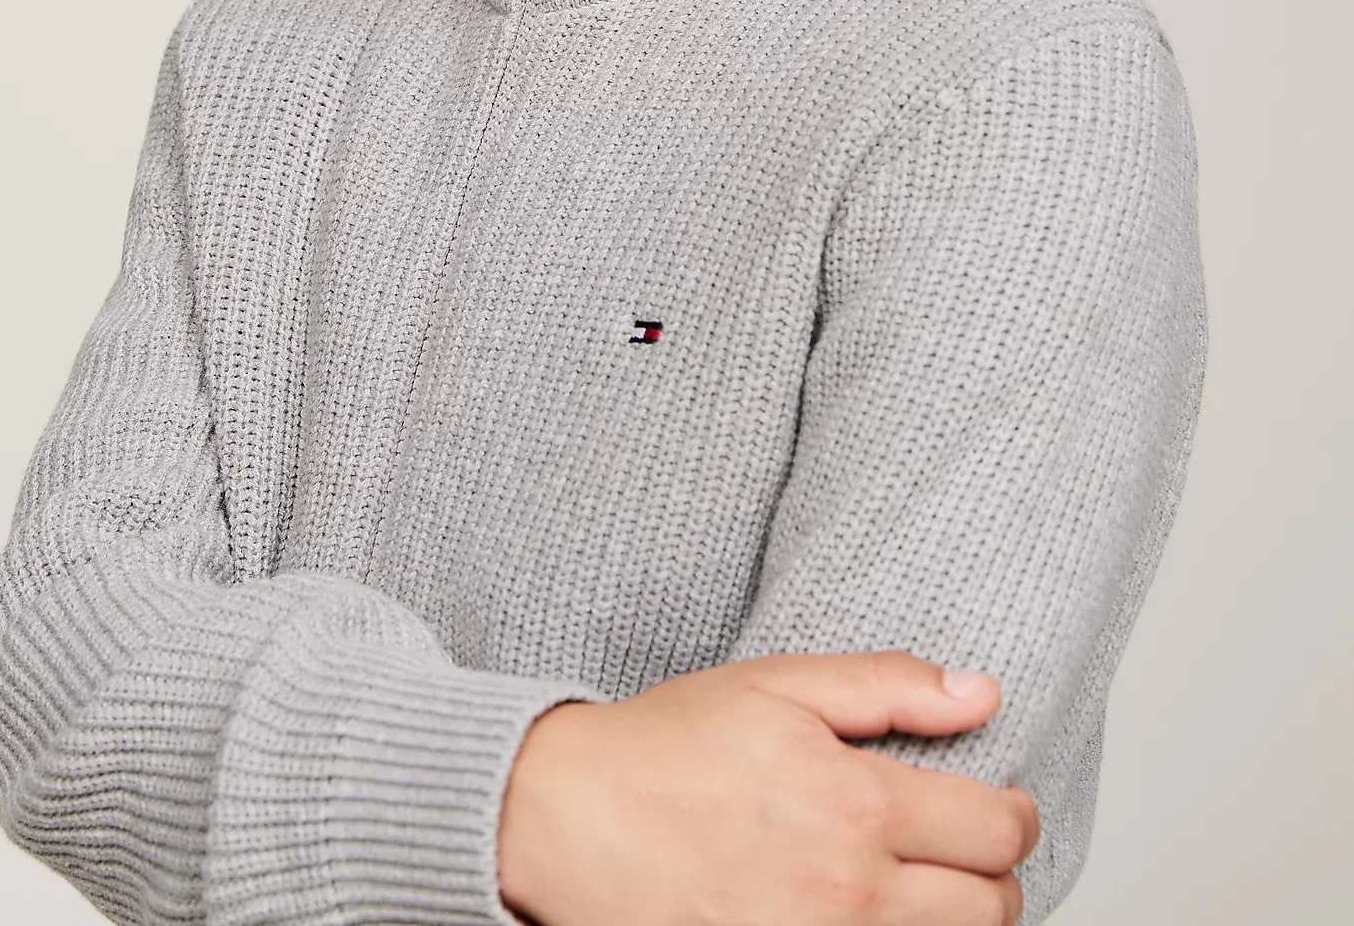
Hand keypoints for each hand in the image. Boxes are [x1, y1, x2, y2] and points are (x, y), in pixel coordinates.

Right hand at [497, 649, 1038, 925]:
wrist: (570, 820)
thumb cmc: (667, 747)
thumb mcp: (779, 685)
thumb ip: (889, 686)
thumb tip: (982, 692)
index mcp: (856, 805)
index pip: (996, 832)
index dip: (1016, 816)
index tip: (1002, 806)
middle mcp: (848, 893)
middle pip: (989, 910)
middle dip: (993, 876)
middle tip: (962, 848)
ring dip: (949, 919)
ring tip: (920, 884)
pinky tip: (871, 915)